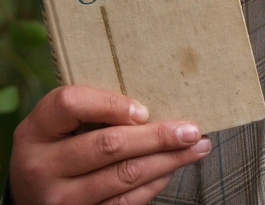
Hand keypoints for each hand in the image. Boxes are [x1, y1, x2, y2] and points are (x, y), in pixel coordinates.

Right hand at [9, 85, 210, 204]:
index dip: (110, 104)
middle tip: (191, 129)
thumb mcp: (63, 122)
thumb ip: (95, 108)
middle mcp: (42, 167)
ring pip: (124, 176)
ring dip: (168, 160)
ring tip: (196, 147)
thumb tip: (156, 105)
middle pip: (108, 145)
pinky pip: (125, 202)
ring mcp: (59, 198)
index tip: (144, 110)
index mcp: (36, 131)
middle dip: (158, 137)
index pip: (70, 104)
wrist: (33, 191)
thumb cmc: (59, 144)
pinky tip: (172, 169)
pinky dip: (155, 183)